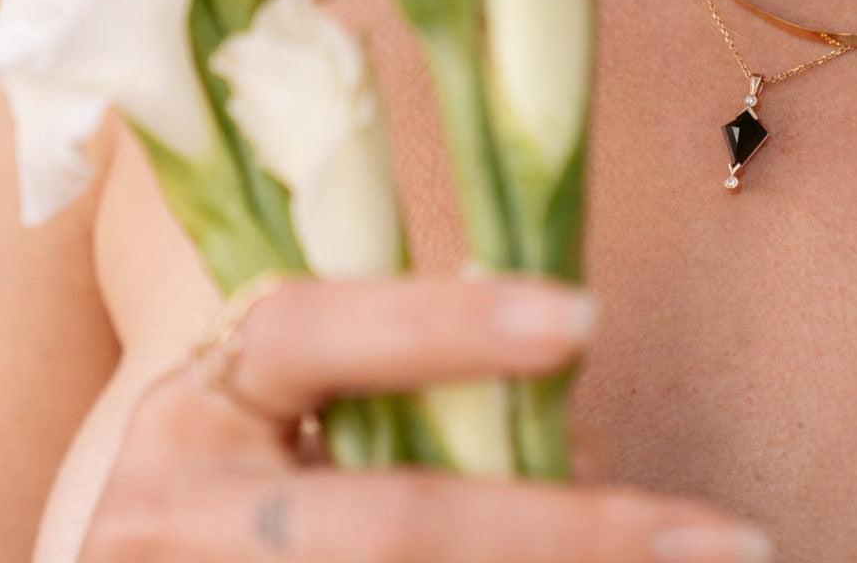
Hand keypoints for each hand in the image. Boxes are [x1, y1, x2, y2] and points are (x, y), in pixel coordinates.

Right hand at [81, 276, 772, 561]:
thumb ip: (419, 402)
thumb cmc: (264, 456)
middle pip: (385, 527)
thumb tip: (583, 442)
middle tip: (708, 537)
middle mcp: (169, 516)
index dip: (447, 323)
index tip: (585, 318)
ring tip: (685, 558)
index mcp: (200, 402)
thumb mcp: (305, 411)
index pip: (313, 333)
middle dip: (558, 534)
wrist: (149, 547)